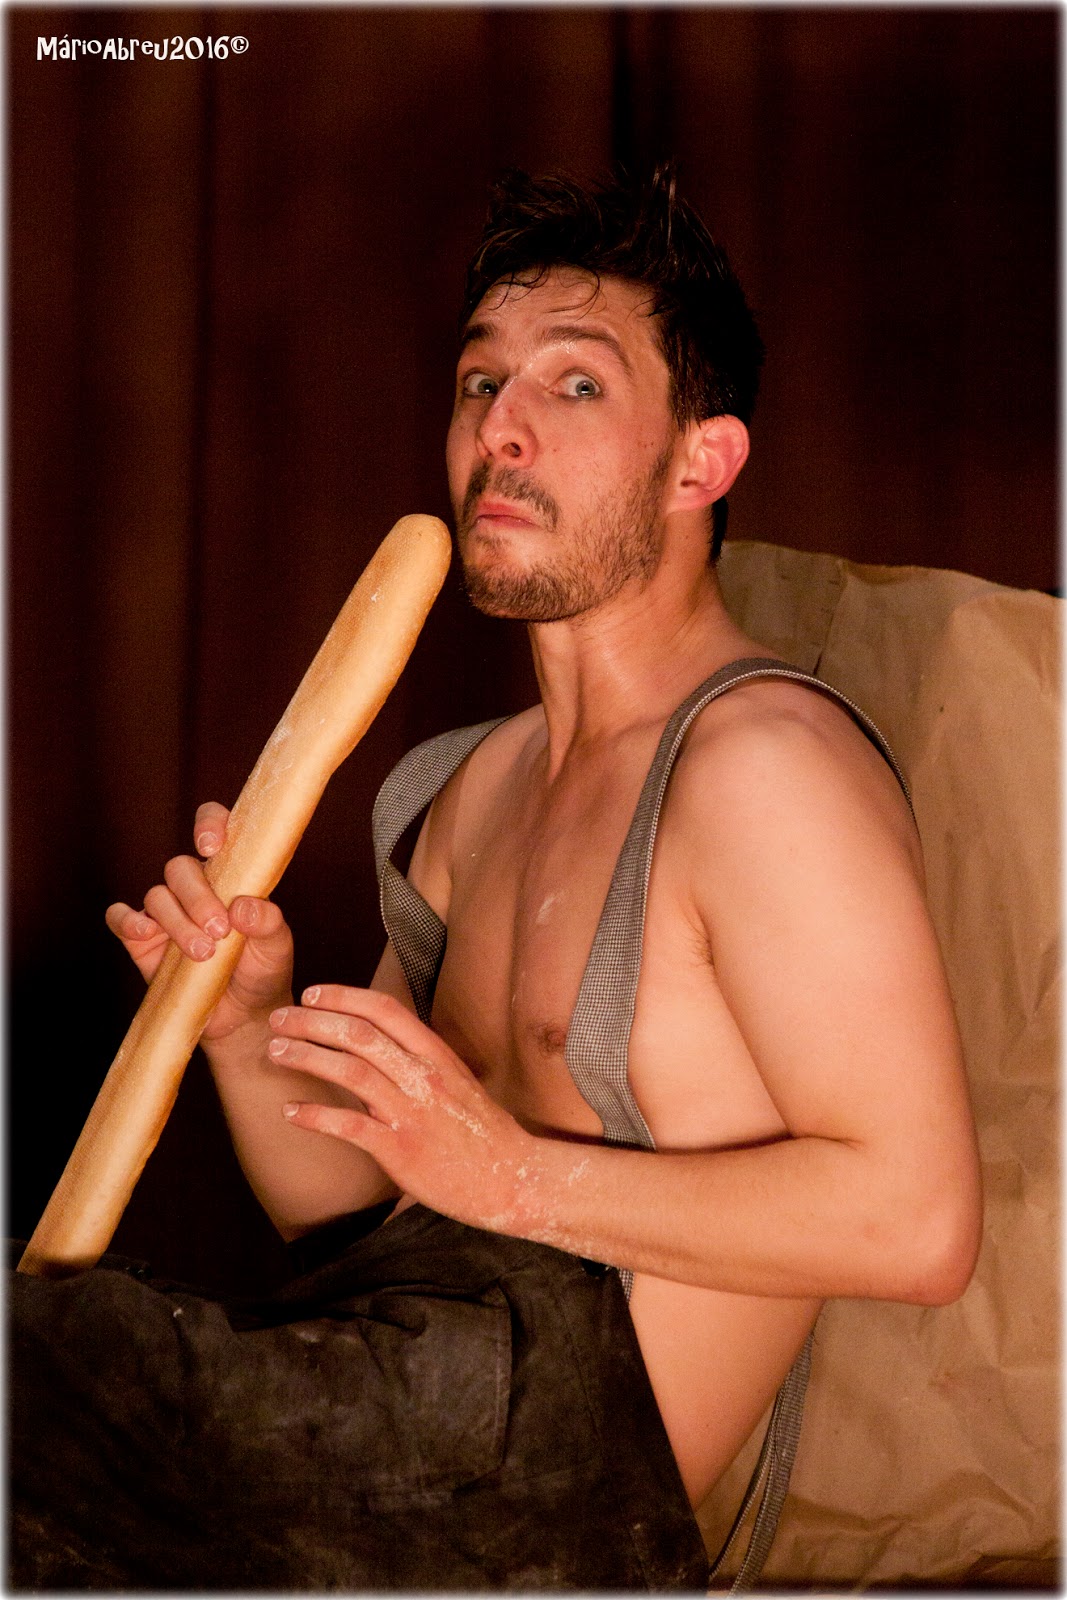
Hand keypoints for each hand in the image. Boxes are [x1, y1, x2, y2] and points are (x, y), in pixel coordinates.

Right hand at [105, 801, 294, 1042]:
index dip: (209, 824)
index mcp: (231, 874)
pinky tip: (145, 933)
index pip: (215, 828)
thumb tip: (243, 906)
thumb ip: (268, 923)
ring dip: (178, 922)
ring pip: (157, 895)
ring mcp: (167, 912)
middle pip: (181, 869)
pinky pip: (120, 918)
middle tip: (220, 931)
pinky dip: (127, 921)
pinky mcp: (142, 940)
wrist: (245, 1016)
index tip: (212, 845)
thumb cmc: (264, 970)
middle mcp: (195, 888)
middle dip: (198, 898)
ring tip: (203, 953)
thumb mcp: (277, 947)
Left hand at [267, 985, 535, 1231]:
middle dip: (311, 1021)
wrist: (511, 1177)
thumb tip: (376, 1044)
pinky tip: (290, 1112)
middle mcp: (424, 1076)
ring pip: (350, 1071)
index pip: (385, 1009)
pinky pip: (350, 1126)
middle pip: (359, 1034)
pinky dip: (315, 1116)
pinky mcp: (401, 1150)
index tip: (313, 993)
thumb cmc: (480, 1131)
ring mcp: (412, 1112)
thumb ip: (418, 1061)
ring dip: (306, 1057)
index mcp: (437, 1054)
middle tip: (278, 1017)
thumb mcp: (455, 1081)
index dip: (344, 996)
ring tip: (275, 1051)